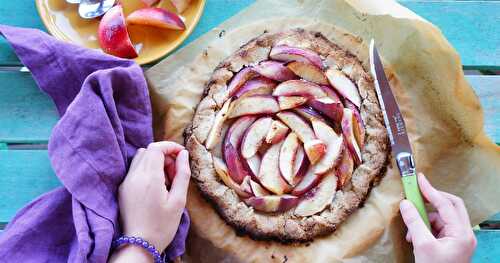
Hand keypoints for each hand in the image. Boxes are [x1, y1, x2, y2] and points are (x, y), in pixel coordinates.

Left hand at [109, 141, 190, 262]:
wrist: (139, 245)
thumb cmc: (162, 226)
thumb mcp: (179, 200)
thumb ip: (182, 174)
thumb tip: (184, 155)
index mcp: (149, 178)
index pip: (156, 148)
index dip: (170, 146)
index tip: (182, 154)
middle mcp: (134, 177)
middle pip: (148, 150)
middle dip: (164, 155)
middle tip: (175, 173)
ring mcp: (126, 182)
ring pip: (140, 158)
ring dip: (155, 162)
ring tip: (166, 180)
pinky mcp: (123, 189)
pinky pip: (135, 170)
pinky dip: (147, 170)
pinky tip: (155, 187)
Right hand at [400, 173, 476, 262]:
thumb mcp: (422, 245)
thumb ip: (414, 222)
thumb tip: (406, 204)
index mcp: (462, 233)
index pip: (446, 204)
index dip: (431, 190)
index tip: (419, 179)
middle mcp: (464, 234)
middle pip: (450, 207)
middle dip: (432, 201)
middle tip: (418, 194)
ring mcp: (459, 240)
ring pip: (442, 218)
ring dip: (425, 219)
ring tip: (411, 230)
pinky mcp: (452, 245)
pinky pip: (439, 229)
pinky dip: (426, 229)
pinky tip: (414, 238)